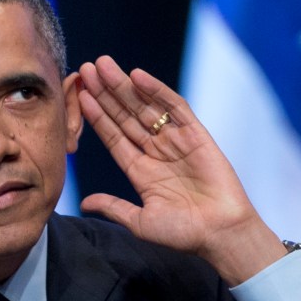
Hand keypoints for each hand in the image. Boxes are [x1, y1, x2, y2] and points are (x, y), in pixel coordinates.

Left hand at [77, 55, 285, 284]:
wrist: (220, 234)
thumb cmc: (183, 233)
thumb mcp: (140, 222)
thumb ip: (114, 207)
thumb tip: (85, 203)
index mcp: (141, 171)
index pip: (114, 137)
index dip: (97, 116)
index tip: (80, 96)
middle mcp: (156, 152)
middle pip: (126, 116)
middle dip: (106, 93)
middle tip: (86, 69)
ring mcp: (176, 141)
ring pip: (145, 107)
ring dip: (124, 86)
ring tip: (103, 65)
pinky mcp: (196, 134)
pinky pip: (175, 107)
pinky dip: (157, 91)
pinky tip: (137, 76)